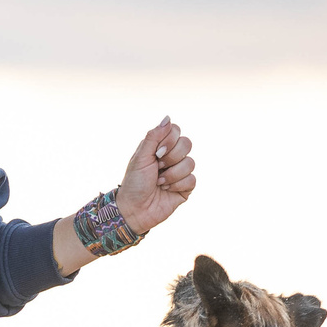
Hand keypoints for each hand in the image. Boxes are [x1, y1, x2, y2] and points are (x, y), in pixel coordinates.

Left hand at [115, 117, 196, 235]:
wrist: (134, 209)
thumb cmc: (134, 183)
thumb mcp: (141, 157)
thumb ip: (153, 136)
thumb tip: (168, 118)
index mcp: (160, 147)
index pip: (176, 130)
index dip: (169, 140)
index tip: (156, 153)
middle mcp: (172, 157)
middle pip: (187, 144)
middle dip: (171, 158)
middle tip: (158, 168)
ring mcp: (180, 172)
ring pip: (190, 163)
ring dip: (171, 175)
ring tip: (159, 182)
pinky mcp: (186, 187)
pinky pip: (192, 179)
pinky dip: (177, 186)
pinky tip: (166, 190)